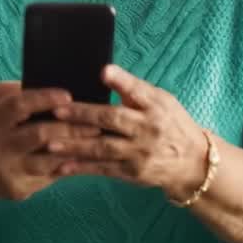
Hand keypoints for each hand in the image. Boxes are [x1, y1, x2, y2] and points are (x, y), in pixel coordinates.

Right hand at [0, 82, 101, 200]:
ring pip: (50, 160)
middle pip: (40, 135)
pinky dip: (67, 166)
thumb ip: (7, 92)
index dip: (43, 99)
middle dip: (71, 127)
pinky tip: (82, 157)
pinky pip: (50, 177)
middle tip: (95, 122)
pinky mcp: (19, 190)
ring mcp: (9, 171)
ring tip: (95, 139)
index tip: (67, 95)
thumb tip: (38, 83)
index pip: (18, 106)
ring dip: (75, 149)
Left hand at [49, 65, 208, 201]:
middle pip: (114, 120)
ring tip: (50, 142)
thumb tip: (105, 70)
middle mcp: (148, 130)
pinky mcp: (132, 172)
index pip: (138, 91)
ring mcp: (139, 154)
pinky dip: (82, 168)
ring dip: (75, 146)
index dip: (121, 81)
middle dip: (84, 115)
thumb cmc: (170, 123)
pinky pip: (103, 170)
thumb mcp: (160, 100)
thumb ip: (133, 88)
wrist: (193, 163)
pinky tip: (61, 166)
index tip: (103, 72)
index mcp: (155, 106)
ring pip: (104, 148)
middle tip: (56, 110)